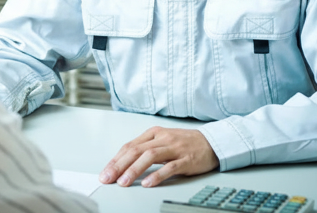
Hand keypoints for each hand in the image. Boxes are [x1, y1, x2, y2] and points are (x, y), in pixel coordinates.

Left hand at [98, 127, 218, 187]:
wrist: (211, 142)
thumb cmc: (184, 143)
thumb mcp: (162, 141)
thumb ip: (145, 149)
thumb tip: (124, 163)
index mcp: (153, 133)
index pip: (129, 146)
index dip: (116, 159)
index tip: (106, 171)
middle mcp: (162, 138)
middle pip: (136, 151)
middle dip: (119, 165)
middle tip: (108, 177)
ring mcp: (174, 148)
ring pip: (149, 157)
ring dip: (134, 170)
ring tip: (124, 181)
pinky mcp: (186, 159)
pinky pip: (169, 167)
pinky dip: (157, 175)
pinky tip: (147, 183)